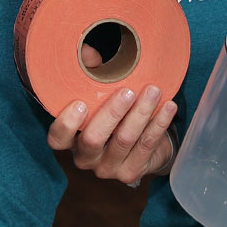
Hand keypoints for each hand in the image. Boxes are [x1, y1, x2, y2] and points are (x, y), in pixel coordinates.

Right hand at [47, 82, 177, 184]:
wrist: (135, 146)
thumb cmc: (110, 113)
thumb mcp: (95, 95)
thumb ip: (88, 73)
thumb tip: (89, 53)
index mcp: (70, 140)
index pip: (58, 139)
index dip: (66, 124)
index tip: (80, 103)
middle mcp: (85, 158)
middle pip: (93, 140)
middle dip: (112, 113)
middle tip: (128, 92)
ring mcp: (108, 169)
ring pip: (124, 141)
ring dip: (141, 113)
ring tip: (153, 91)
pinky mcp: (131, 172)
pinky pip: (146, 146)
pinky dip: (158, 124)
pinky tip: (168, 106)